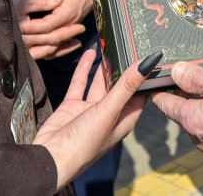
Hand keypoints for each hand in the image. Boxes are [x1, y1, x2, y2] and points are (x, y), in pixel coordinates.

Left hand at [13, 0, 92, 59]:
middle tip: (14, 38)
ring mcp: (71, 32)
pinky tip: (35, 52)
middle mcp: (70, 25)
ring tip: (21, 48)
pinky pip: (58, 49)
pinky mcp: (69, 34)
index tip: (16, 25)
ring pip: (54, 48)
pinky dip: (46, 52)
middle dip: (31, 41)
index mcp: (67, 12)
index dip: (30, 27)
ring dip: (37, 49)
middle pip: (49, 40)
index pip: (46, 25)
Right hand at [35, 47, 157, 189]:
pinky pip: (81, 83)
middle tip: (131, 43)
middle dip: (124, 67)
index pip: (141, 94)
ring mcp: (90, 110)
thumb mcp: (108, 111)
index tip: (152, 55)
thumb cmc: (84, 142)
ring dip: (105, 66)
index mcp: (124, 119)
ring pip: (100, 83)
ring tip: (112, 44)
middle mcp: (110, 114)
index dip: (146, 77)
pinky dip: (85, 69)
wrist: (49, 158)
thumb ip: (126, 86)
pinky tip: (90, 53)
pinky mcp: (72, 106)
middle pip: (120, 86)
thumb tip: (148, 62)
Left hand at [151, 61, 202, 158]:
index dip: (161, 87)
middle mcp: (196, 135)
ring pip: (198, 119)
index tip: (160, 77)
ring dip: (202, 105)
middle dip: (186, 94)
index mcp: (191, 119)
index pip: (164, 103)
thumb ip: (195, 77)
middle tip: (194, 75)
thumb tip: (175, 70)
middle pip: (181, 111)